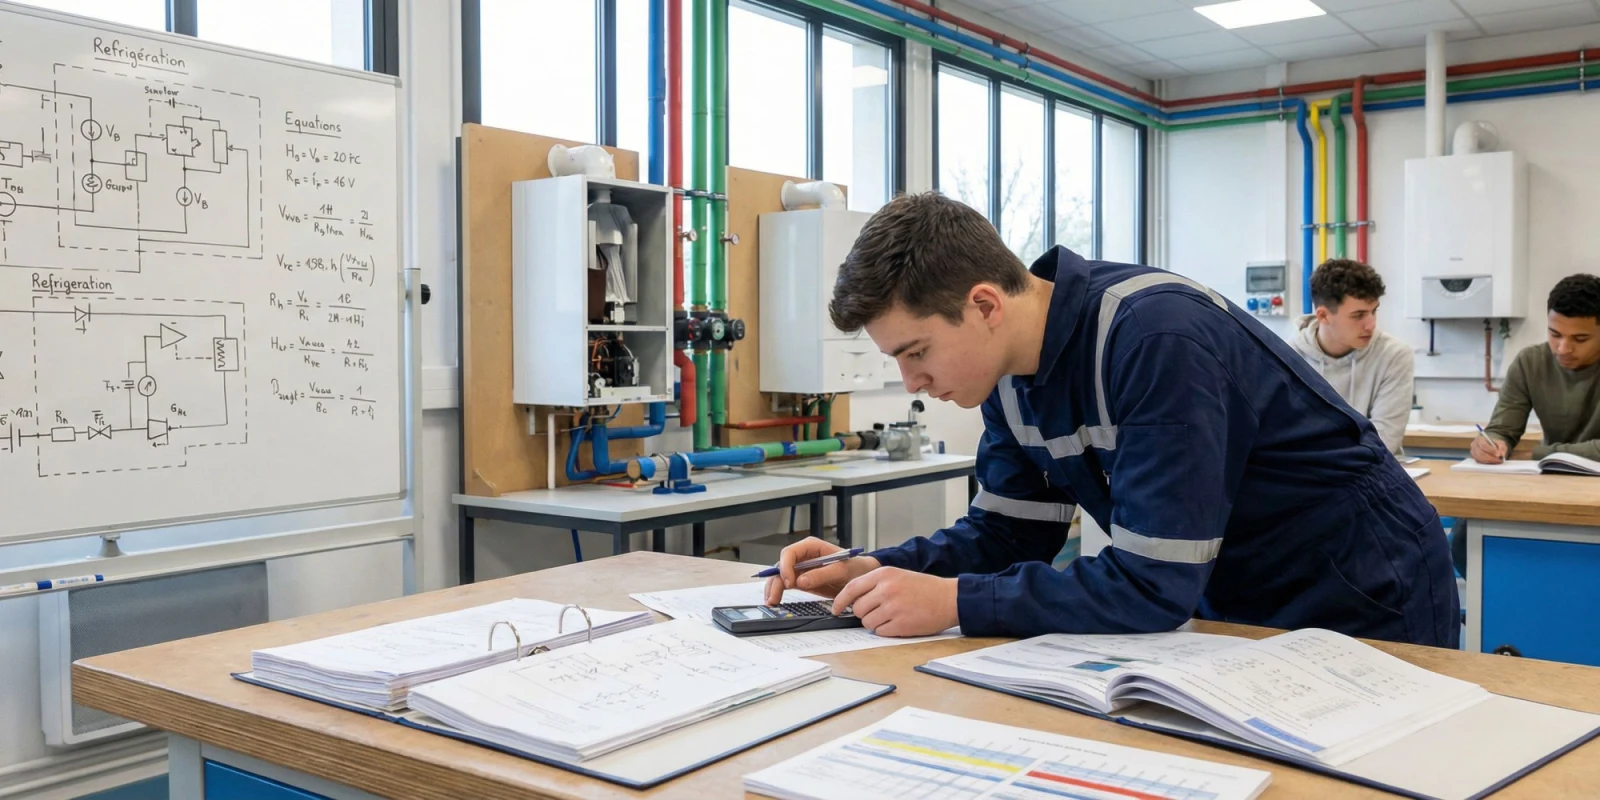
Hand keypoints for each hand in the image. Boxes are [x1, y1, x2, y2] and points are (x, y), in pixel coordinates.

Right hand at [762, 537, 879, 603]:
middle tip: (774, 597)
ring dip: (774, 588)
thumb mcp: (841, 570)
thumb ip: (821, 574)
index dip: (786, 566)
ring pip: (780, 576)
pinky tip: (775, 600)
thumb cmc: (854, 568)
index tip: (790, 582)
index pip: (790, 553)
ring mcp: (801, 568)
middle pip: (782, 565)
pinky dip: (779, 591)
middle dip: (776, 580)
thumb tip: (800, 581)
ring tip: (772, 602)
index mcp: (811, 547)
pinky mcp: (801, 580)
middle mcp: (803, 556)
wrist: (861, 577)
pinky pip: (786, 584)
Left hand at [831, 568, 958, 637]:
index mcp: (884, 574)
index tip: (835, 608)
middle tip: (878, 611)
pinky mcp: (901, 624)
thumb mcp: (897, 575)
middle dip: (863, 613)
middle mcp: (886, 589)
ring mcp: (893, 607)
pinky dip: (886, 630)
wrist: (949, 598)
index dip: (840, 600)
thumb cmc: (923, 588)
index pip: (851, 588)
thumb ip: (875, 584)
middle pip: (858, 608)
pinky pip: (880, 632)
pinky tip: (899, 622)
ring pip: (867, 622)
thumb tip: (853, 599)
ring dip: (875, 623)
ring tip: (891, 616)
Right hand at [1470, 434, 1506, 463]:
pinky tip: (1493, 462)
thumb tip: (1502, 454)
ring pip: (1480, 459)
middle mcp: (1474, 446)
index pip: (1483, 445)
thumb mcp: (1500, 443)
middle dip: (1491, 458)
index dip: (1491, 450)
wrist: (1491, 446)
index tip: (1498, 454)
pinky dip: (1487, 463)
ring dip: (1490, 461)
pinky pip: (1480, 462)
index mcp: (1479, 439)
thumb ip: (1502, 447)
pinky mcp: (1475, 459)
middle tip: (1499, 460)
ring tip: (1498, 461)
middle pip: (1480, 453)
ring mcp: (1473, 453)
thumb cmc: (1495, 444)